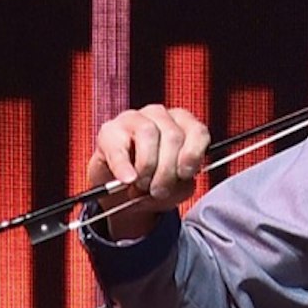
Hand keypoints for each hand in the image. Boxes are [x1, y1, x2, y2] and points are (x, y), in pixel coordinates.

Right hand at [84, 106, 209, 238]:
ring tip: (140, 185)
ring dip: (146, 167)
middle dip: (166, 170)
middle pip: (173, 136)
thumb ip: (183, 184)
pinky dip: (124, 167)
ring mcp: (134, 118)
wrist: (119, 191)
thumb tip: (178, 182)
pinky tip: (127, 180)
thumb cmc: (151, 182)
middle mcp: (160, 116)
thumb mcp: (175, 187)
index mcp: (182, 124)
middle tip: (158, 190)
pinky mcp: (109, 130)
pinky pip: (119, 147)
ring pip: (148, 134)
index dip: (192, 155)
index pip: (197, 132)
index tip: (185, 175)